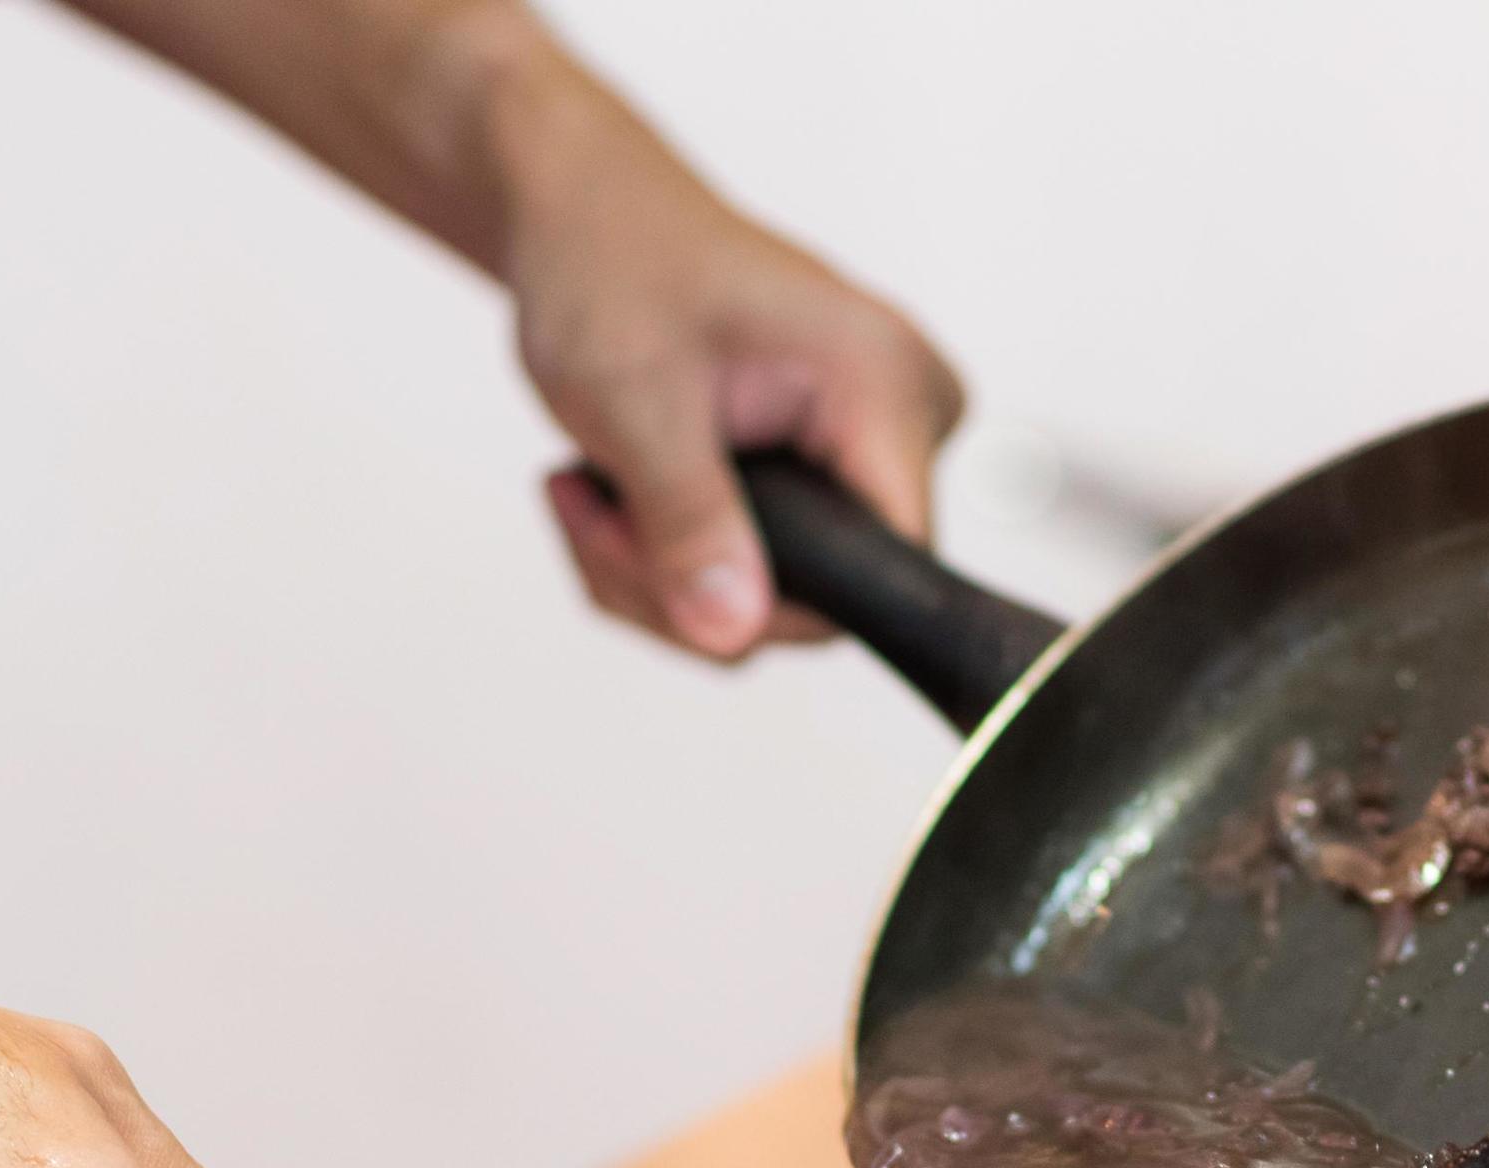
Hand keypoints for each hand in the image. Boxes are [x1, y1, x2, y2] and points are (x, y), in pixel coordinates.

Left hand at [494, 55, 963, 656]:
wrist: (584, 213)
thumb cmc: (613, 263)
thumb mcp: (634, 403)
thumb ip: (690, 526)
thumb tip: (732, 633)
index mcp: (884, 384)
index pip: (888, 569)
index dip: (774, 602)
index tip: (662, 563)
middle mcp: (903, 417)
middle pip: (823, 599)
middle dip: (684, 587)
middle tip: (593, 516)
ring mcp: (871, 445)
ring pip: (782, 598)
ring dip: (662, 576)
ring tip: (592, 496)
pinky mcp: (831, 467)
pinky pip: (767, 571)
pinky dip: (676, 558)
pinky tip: (621, 500)